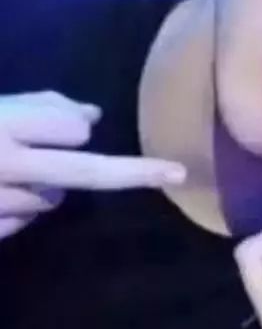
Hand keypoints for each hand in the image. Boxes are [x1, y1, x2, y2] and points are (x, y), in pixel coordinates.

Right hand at [0, 91, 186, 239]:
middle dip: (135, 172)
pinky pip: (23, 221)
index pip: (72, 129)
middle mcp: (5, 166)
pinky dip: (19, 209)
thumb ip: (40, 107)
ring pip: (53, 200)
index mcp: (1, 125)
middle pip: (86, 172)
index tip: (77, 128)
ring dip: (47, 186)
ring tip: (6, 172)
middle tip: (177, 173)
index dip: (72, 127)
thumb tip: (93, 116)